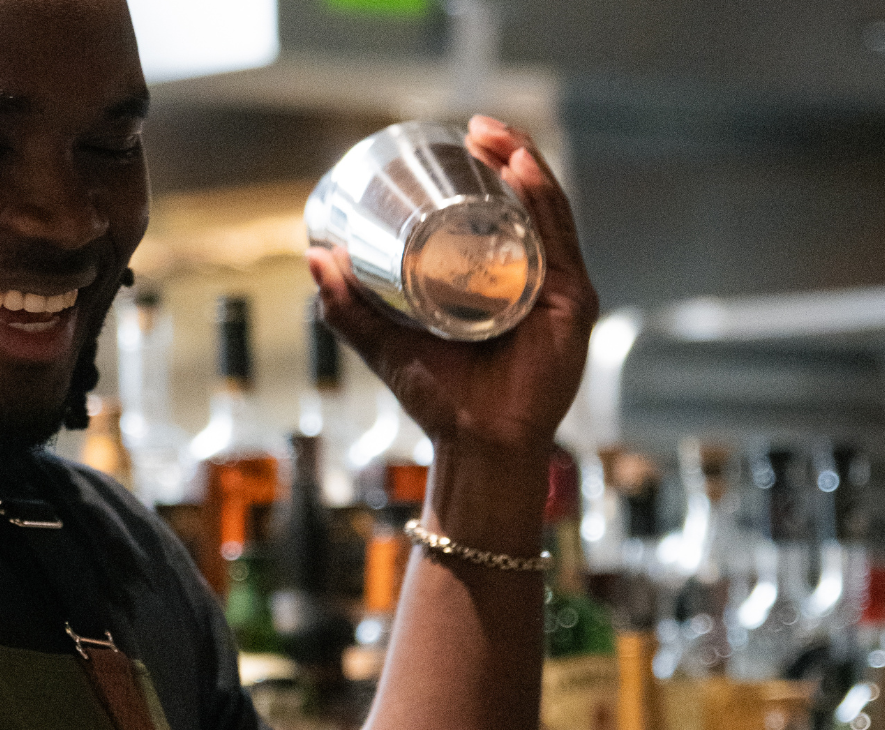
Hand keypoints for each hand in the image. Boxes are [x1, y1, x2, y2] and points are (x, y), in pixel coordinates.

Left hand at [307, 116, 598, 461]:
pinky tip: (524, 168)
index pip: (500, 213)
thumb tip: (315, 255)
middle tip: (470, 129)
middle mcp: (533, 278)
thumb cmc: (440, 402)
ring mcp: (556, 288)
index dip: (485, 170)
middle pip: (527, 201)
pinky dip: (542, 199)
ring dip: (522, 163)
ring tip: (490, 135)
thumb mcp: (384, 342)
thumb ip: (346, 306)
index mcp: (500, 281)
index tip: (454, 140)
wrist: (474, 446)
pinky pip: (559, 239)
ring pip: (546, 209)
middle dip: (505, 154)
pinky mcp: (570, 303)